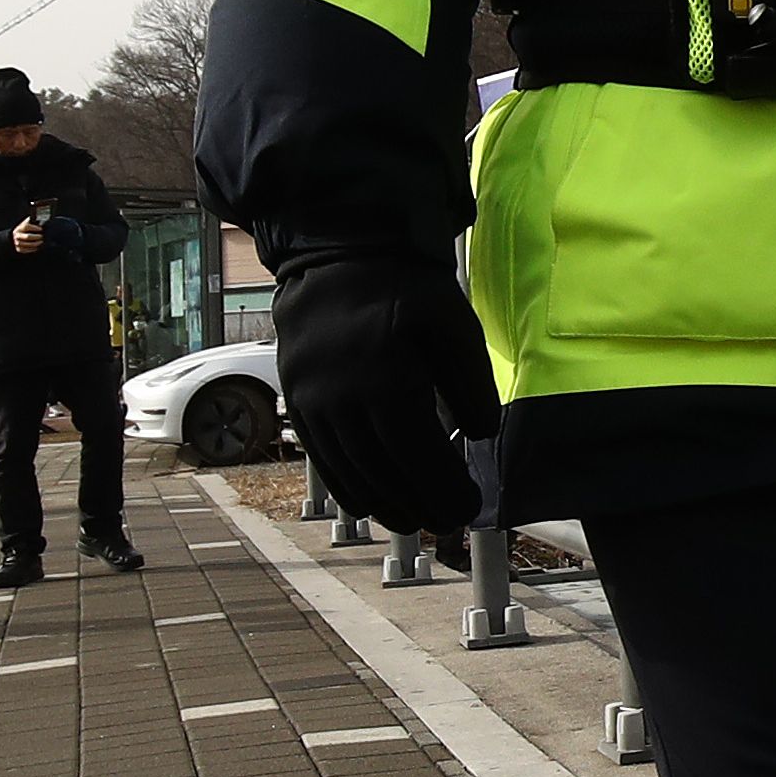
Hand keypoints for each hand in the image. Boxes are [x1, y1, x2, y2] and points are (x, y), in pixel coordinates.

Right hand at [11, 219, 46, 254]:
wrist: (16, 236)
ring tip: (41, 242)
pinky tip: (37, 247)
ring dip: (35, 244)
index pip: (26, 227)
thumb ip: (34, 220)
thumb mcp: (28, 223)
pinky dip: (31, 249)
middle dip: (36, 237)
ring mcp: (16, 242)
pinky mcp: (18, 249)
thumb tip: (41, 216)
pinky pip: (25, 250)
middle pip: (27, 237)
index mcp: (19, 228)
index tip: (41, 229)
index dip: (34, 228)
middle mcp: (17, 235)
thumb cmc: (26, 229)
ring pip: (26, 244)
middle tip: (42, 236)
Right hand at [273, 254, 499, 533]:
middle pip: (383, 472)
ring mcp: (313, 403)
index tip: (470, 507)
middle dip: (419, 504)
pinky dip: (347, 488)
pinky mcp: (297, 402)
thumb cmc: (403, 287)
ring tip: (415, 520)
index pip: (417, 455)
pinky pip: (321, 459)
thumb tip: (477, 434)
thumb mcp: (453, 321)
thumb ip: (471, 379)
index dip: (444, 488)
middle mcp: (342, 399)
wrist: (335, 255)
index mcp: (386, 378)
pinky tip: (370, 504)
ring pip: (350, 472)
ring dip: (384, 504)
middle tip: (447, 521)